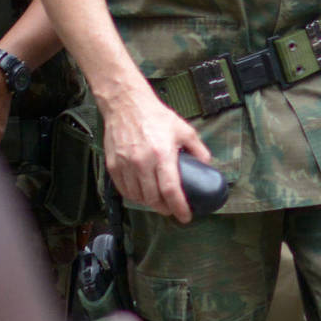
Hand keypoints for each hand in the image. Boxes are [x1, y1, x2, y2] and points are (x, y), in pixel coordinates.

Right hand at [100, 86, 213, 222]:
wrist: (126, 104)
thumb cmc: (155, 115)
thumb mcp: (184, 129)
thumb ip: (198, 149)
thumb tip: (206, 165)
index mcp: (162, 154)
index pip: (170, 190)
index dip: (179, 207)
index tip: (185, 216)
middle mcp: (142, 162)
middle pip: (153, 198)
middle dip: (165, 208)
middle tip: (172, 209)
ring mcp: (125, 164)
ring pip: (137, 196)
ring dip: (149, 204)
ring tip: (157, 202)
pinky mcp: (113, 164)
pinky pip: (123, 189)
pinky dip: (133, 196)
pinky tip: (141, 195)